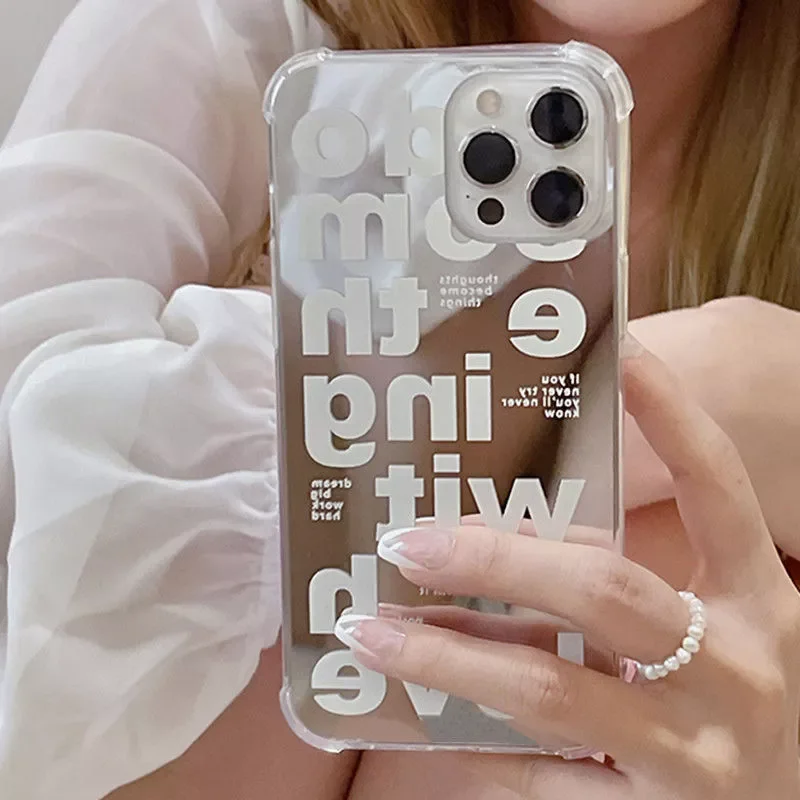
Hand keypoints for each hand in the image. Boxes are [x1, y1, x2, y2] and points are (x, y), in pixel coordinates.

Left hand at [335, 338, 799, 798]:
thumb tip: (506, 542)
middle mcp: (737, 669)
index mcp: (759, 602)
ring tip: (369, 630)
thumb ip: (627, 587)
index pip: (716, 485)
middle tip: (410, 538)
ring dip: (445, 659)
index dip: (671, 413)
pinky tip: (424, 718)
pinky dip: (475, 744)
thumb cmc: (740, 703)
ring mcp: (696, 754)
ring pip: (549, 691)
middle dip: (496, 558)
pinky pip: (541, 780)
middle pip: (604, 588)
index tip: (617, 349)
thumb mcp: (715, 633)